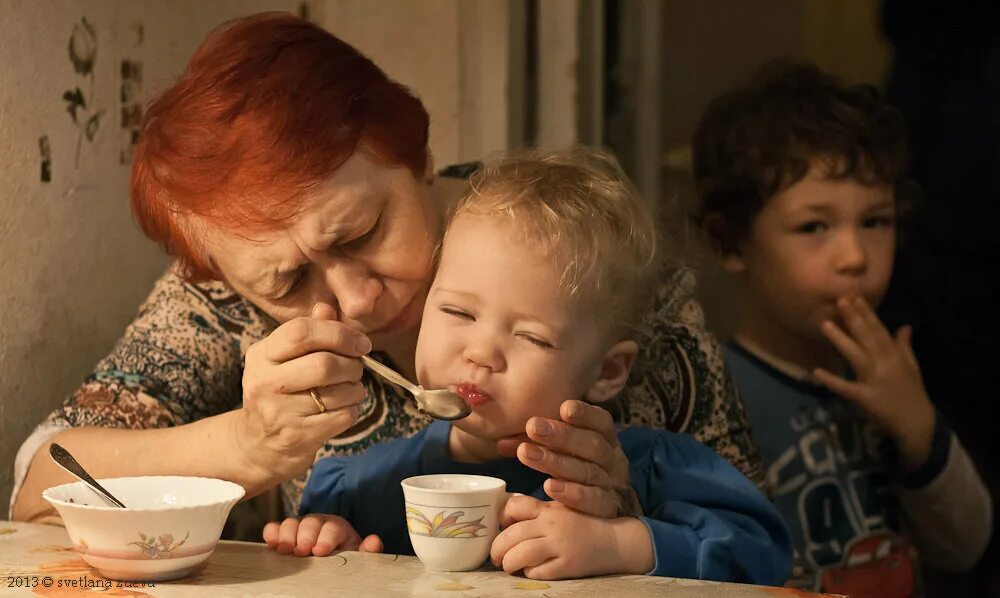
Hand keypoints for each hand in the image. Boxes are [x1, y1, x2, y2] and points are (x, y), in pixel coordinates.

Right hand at [238, 302, 371, 486]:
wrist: (260, 444)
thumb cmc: (281, 391)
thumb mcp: (285, 358)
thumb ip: (308, 332)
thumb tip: (326, 308)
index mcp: (261, 355)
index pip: (301, 331)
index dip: (339, 333)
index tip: (361, 343)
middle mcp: (265, 382)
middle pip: (324, 365)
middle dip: (352, 365)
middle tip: (357, 368)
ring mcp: (279, 413)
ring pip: (339, 393)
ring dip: (356, 388)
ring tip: (350, 389)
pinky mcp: (298, 436)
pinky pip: (343, 416)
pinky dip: (353, 409)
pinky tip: (344, 408)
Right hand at [263, 514, 382, 556]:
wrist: (329, 557)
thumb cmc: (343, 555)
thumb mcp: (357, 554)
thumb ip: (367, 550)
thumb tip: (373, 541)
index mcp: (337, 527)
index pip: (332, 528)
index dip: (326, 538)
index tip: (320, 551)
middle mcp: (317, 523)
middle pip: (310, 523)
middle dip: (305, 536)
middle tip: (301, 552)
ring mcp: (299, 527)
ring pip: (291, 523)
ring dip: (286, 535)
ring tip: (284, 550)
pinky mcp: (283, 534)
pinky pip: (274, 528)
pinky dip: (271, 533)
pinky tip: (271, 545)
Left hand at [490, 495, 651, 579]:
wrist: (615, 541)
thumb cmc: (583, 525)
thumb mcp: (561, 509)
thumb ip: (537, 511)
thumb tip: (505, 516)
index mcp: (548, 508)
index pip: (514, 507)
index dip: (501, 517)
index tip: (499, 527)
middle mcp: (552, 524)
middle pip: (511, 535)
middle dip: (497, 548)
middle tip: (495, 556)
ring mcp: (559, 545)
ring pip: (519, 555)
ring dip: (508, 563)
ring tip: (508, 566)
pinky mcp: (567, 565)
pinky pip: (536, 572)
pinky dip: (529, 573)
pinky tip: (531, 570)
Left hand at [497, 400, 639, 517]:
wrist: (606, 520)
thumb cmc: (578, 473)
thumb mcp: (563, 453)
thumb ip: (537, 445)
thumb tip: (501, 443)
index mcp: (606, 440)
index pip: (601, 422)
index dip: (585, 414)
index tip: (564, 409)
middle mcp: (613, 460)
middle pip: (592, 445)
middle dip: (562, 435)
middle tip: (532, 426)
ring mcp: (612, 485)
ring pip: (587, 471)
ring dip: (556, 462)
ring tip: (526, 453)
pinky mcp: (607, 509)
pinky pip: (592, 501)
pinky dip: (572, 493)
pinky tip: (550, 486)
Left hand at [812, 296, 935, 468]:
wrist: (916, 423)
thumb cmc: (912, 393)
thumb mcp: (912, 367)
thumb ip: (904, 346)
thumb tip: (906, 325)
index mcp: (895, 356)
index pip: (879, 330)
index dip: (867, 313)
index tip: (855, 297)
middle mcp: (885, 364)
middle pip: (867, 338)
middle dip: (853, 319)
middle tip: (839, 300)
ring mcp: (874, 380)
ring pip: (855, 356)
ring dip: (840, 340)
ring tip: (824, 324)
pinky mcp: (865, 398)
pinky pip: (845, 388)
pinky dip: (831, 380)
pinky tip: (816, 371)